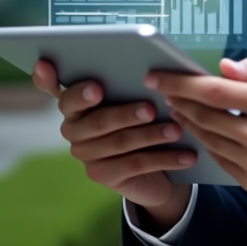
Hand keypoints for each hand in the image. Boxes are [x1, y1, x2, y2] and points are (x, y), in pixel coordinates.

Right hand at [32, 59, 194, 229]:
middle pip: (97, 121)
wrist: (152, 167)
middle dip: (125, 114)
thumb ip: (129, 82)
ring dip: (151, 135)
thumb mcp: (135, 97)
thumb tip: (153, 70)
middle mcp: (73, 128)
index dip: (66, 87)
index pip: (60, 91)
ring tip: (176, 130)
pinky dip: (164, 158)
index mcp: (76, 102)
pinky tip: (186, 155)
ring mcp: (85, 154)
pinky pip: (135, 165)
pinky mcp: (102, 175)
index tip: (94, 86)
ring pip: (120, 142)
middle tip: (151, 109)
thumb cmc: (141, 118)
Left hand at [148, 57, 246, 199]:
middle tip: (166, 92)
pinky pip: (222, 162)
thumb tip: (226, 68)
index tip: (158, 76)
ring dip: (191, 124)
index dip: (181, 84)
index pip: (213, 92)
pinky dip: (209, 145)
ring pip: (209, 141)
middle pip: (205, 118)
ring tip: (181, 110)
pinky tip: (206, 133)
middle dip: (180, 102)